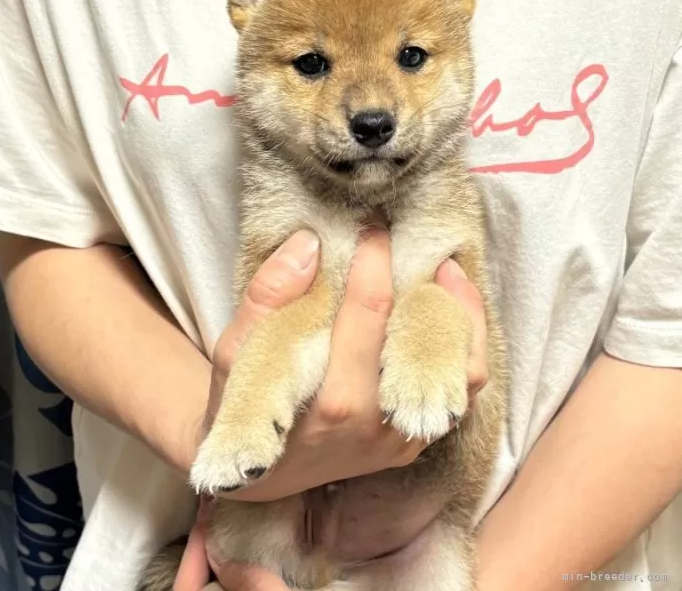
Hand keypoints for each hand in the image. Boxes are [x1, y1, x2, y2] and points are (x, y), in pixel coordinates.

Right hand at [175, 235, 487, 587]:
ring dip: (460, 312)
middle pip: (418, 332)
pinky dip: (466, 348)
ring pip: (462, 370)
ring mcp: (402, 440)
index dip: (374, 258)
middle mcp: (377, 423)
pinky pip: (462, 394)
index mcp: (332, 400)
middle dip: (413, 273)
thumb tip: (310, 243)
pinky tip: (450, 312)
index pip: (370, 309)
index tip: (371, 226)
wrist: (256, 474)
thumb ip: (268, 297)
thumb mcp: (235, 353)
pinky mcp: (414, 445)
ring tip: (445, 271)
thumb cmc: (241, 406)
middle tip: (406, 239)